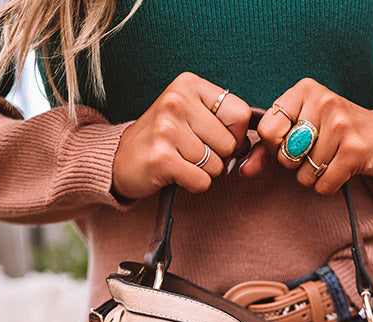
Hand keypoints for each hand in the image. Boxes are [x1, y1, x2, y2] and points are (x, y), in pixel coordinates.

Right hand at [112, 72, 250, 198]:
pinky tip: (176, 173)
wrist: (121, 158)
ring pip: (216, 165)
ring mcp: (167, 129)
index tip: (216, 140)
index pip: (239, 114)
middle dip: (219, 157)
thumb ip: (222, 120)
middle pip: (230, 143)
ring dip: (204, 172)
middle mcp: (177, 101)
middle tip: (193, 153)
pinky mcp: (162, 158)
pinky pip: (202, 182)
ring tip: (181, 161)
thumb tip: (250, 144)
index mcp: (188, 85)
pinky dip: (194, 185)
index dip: (236, 136)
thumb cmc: (164, 139)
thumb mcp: (190, 114)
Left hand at [239, 78, 372, 194]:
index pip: (267, 129)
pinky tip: (340, 169)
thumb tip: (241, 171)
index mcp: (305, 90)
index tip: (289, 143)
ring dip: (313, 175)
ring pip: (303, 173)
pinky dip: (327, 186)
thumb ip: (267, 149)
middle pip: (284, 155)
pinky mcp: (355, 150)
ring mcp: (341, 124)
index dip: (274, 146)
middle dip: (295, 163)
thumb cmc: (334, 133)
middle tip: (317, 150)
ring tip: (331, 158)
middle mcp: (324, 101)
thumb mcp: (301, 129)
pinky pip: (322, 184)